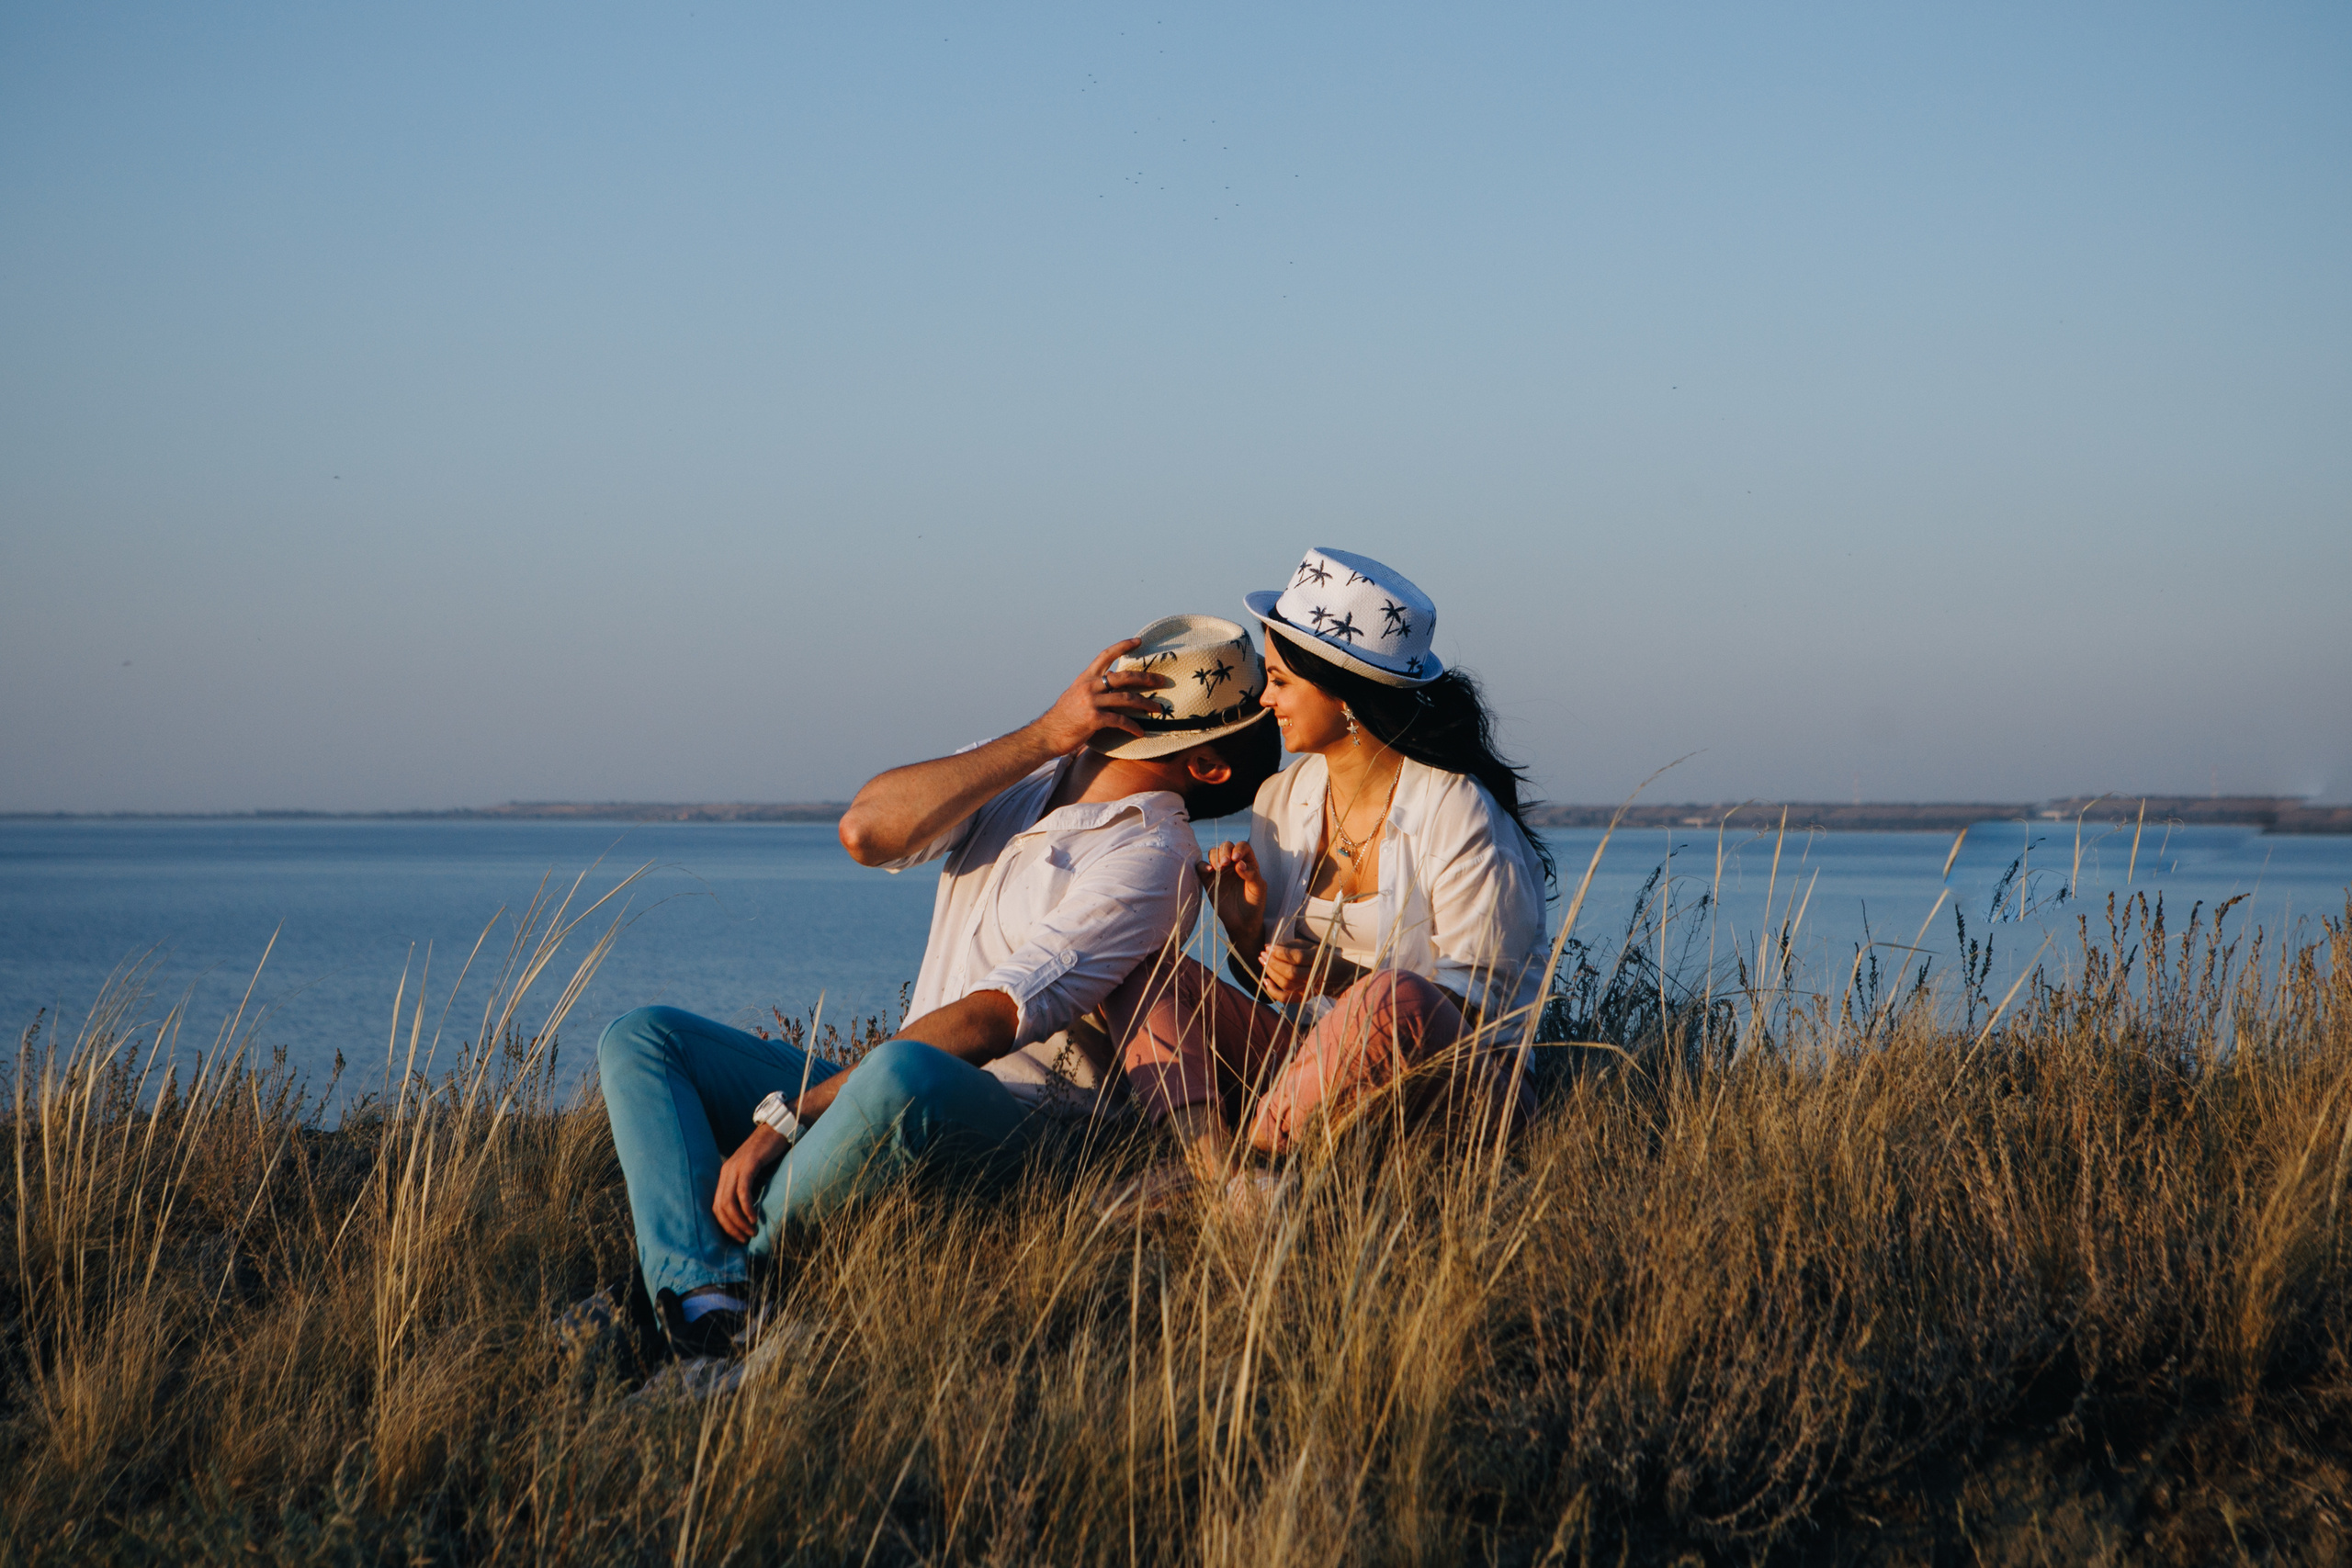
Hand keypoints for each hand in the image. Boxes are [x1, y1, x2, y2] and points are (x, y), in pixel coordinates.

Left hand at [713, 1123, 789, 1242]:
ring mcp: (736, 1167)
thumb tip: (749, 1215)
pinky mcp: (749, 1164)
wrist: (778, 1129)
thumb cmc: (770, 1154)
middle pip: (719, 1207)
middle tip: (744, 1239)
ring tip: (751, 1232)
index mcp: (725, 1175)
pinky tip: (754, 1218)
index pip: (716, 1206)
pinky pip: (743, 1190)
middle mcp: (726, 1171)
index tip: (738, 1237)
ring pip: (728, 1201)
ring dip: (739, 1221)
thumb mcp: (754, 1174)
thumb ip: (747, 1188)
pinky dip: (746, 1207)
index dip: (725, 1225)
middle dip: (731, 1227)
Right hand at [1032, 638, 1171, 754]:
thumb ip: (1093, 686)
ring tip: (1157, 710)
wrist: (1047, 734)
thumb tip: (1110, 680)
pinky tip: (1140, 732)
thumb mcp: (1075, 694)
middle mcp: (1089, 686)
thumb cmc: (1064, 717)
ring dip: (1145, 704)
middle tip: (1163, 681)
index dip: (1123, 646)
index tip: (1139, 641)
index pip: (1106, 655)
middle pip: (1124, 677)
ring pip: (1126, 698)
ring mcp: (1092, 702)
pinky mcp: (1093, 719)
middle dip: (1146, 678)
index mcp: (1085, 678)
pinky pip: (1119, 720)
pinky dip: (1133, 726)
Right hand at [1198, 840, 1267, 954]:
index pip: (1242, 846)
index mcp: (1247, 862)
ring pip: (1213, 853)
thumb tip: (1239, 863)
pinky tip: (1208, 871)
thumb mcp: (1258, 889)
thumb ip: (1251, 874)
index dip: (1238, 849)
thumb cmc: (1254, 904)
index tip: (1236, 859)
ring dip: (1214, 857)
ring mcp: (1220, 870)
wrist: (1242, 922)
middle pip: (1226, 846)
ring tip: (1218, 868)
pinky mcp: (1208, 880)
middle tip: (1225, 863)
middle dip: (1224, 851)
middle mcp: (1233, 863)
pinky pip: (1201, 867)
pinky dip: (1202, 866)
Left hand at [1257, 941, 1315, 1003]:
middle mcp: (1315, 976)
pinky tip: (1266, 980)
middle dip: (1273, 962)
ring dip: (1271, 972)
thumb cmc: (1318, 957)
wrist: (1335, 976)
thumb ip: (1289, 945)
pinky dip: (1272, 991)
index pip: (1298, 957)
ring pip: (1286, 983)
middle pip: (1290, 972)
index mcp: (1319, 959)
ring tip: (1263, 962)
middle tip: (1263, 954)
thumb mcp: (1308, 946)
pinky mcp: (1303, 997)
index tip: (1269, 947)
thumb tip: (1268, 947)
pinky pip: (1284, 998)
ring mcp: (1309, 989)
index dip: (1281, 953)